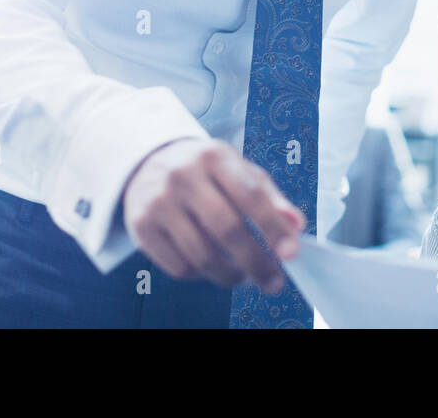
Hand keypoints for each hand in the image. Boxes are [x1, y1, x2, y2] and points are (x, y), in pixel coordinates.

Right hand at [121, 137, 304, 293]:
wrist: (148, 162)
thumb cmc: (205, 170)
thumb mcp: (237, 170)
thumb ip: (269, 196)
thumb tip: (296, 226)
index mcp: (213, 155)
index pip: (250, 195)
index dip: (273, 227)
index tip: (291, 254)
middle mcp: (183, 175)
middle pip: (227, 230)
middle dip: (257, 262)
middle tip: (274, 281)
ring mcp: (158, 201)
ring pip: (202, 255)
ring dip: (231, 275)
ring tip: (244, 276)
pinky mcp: (141, 226)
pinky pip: (179, 267)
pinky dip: (202, 276)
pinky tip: (211, 267)